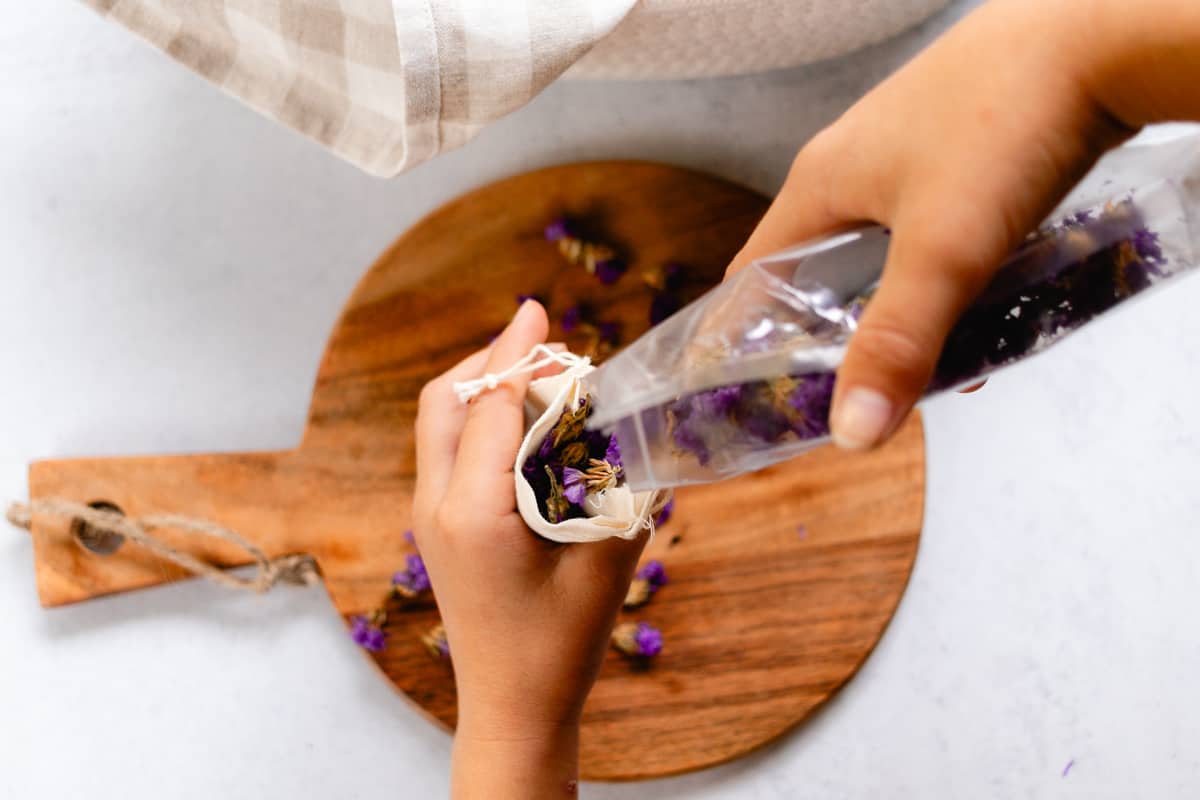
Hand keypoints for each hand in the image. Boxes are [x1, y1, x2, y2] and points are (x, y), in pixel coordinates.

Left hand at [413, 300, 647, 797]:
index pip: (490, 404)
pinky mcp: (437, 526)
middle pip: (446, 399)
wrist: (513, 707)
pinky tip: (521, 416)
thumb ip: (622, 490)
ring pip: (439, 421)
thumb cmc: (560, 646)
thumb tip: (633, 425)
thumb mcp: (606, 563)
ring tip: (532, 363)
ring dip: (481, 383)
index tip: (548, 317)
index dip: (521, 356)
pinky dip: (477, 415)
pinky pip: (446, 447)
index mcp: (475, 511)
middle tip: (540, 330)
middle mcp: (437, 505)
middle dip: (491, 356)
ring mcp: (429, 516)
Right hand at [728, 0, 1199, 449]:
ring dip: (900, 313)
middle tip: (853, 394)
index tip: (753, 394)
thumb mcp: (943, 251)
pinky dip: (945, 280)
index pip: (750, 273)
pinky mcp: (960, 153)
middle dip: (833, 337)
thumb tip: (850, 435)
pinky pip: (931, 233)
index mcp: (819, 182)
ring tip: (935, 365)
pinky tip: (986, 309)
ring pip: (882, 256)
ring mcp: (907, 155)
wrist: (1100, 34)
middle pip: (817, 271)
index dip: (743, 336)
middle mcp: (851, 166)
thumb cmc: (1004, 125)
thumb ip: (897, 344)